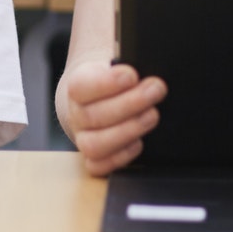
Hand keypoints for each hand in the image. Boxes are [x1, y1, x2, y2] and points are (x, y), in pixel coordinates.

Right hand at [60, 59, 165, 175]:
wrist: (99, 97)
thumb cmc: (115, 79)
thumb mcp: (118, 65)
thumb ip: (129, 65)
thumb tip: (149, 69)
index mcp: (78, 86)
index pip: (81, 86)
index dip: (107, 83)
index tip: (132, 75)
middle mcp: (77, 114)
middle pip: (93, 116)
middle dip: (130, 104)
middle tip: (156, 90)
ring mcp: (83, 138)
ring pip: (94, 145)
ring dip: (127, 131)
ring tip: (152, 115)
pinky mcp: (94, 158)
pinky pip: (99, 166)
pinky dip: (120, 157)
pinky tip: (139, 142)